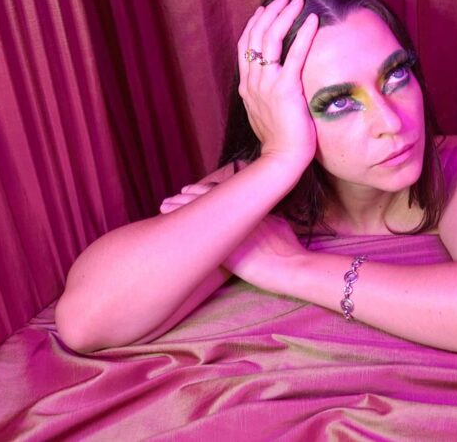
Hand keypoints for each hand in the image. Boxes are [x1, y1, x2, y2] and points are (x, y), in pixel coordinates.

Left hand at [159, 181, 304, 291]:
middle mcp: (235, 216)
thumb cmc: (289, 248)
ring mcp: (228, 233)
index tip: (187, 189)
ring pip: (198, 217)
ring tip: (164, 206)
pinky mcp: (224, 252)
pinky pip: (198, 240)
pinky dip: (183, 233)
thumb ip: (265, 217)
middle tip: (169, 198)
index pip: (220, 193)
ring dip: (179, 210)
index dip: (202, 191)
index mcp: (246, 207)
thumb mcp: (279, 223)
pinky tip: (168, 230)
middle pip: (205, 201)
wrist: (291, 267)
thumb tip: (264, 215)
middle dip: (186, 199)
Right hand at [238, 0, 318, 169]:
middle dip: (270, 13)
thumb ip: (266, 94)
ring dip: (284, 16)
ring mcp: (266, 85)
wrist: (282, 159)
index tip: (264, 9)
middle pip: (256, 36)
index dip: (254, 24)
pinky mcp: (285, 90)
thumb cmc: (279, 140)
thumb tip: (276, 83)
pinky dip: (303, 35)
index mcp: (247, 86)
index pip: (246, 46)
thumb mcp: (266, 112)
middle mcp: (253, 82)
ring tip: (297, 2)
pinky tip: (312, 21)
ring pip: (270, 39)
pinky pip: (294, 55)